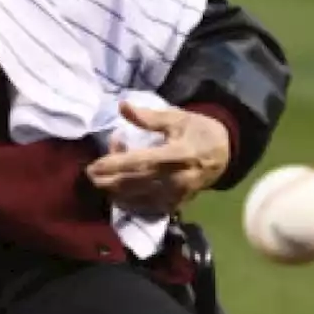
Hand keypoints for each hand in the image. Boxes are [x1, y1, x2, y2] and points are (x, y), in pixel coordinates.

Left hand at [85, 101, 229, 214]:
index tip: (93, 165)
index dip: (115, 164)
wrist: (224, 154)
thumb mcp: (177, 117)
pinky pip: (145, 207)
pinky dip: (128, 199)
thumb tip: (122, 106)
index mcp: (179, 155)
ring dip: (115, 188)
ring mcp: (177, 195)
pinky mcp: (176, 204)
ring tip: (103, 174)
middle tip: (89, 172)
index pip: (141, 162)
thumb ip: (148, 117)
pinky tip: (117, 188)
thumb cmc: (198, 131)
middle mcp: (177, 179)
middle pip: (135, 183)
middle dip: (108, 180)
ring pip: (137, 198)